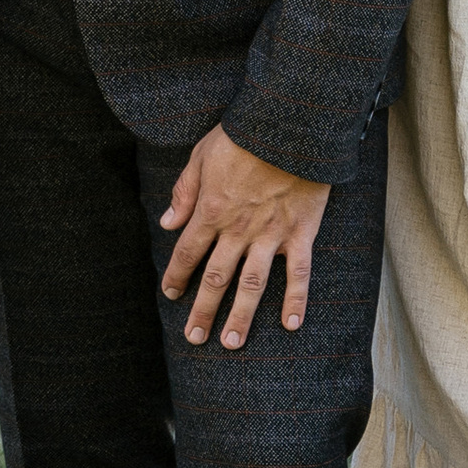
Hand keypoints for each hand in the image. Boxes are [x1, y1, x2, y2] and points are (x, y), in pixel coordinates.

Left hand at [159, 127, 332, 348]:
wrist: (290, 126)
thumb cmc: (244, 136)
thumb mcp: (202, 156)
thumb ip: (184, 192)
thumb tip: (167, 223)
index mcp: (211, 211)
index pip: (187, 253)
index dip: (177, 276)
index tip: (170, 294)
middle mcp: (238, 230)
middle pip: (216, 278)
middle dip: (202, 310)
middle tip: (194, 337)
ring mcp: (271, 235)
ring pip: (252, 285)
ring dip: (241, 316)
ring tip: (231, 342)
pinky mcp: (300, 233)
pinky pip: (298, 273)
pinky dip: (296, 300)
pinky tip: (290, 325)